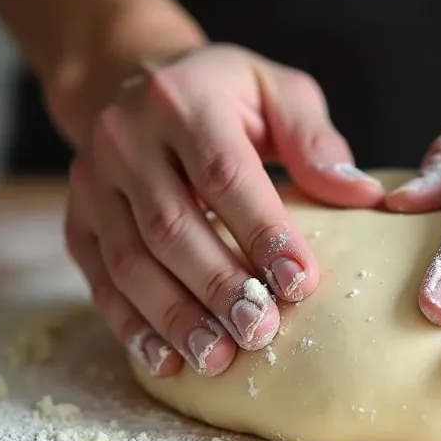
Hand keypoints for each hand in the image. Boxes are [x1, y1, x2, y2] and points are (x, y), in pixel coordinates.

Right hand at [65, 44, 384, 377]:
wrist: (133, 80)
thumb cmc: (224, 94)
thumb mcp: (278, 92)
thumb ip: (315, 141)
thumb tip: (361, 195)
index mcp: (184, 101)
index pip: (223, 174)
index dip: (263, 233)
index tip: (301, 284)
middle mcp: (126, 139)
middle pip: (172, 226)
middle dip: (219, 286)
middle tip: (260, 330)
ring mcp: (92, 182)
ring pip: (130, 261)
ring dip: (175, 316)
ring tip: (217, 358)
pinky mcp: (78, 219)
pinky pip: (99, 279)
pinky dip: (131, 325)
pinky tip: (166, 360)